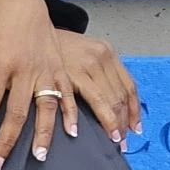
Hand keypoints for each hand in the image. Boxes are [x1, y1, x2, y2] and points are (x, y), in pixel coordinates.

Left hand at [0, 0, 74, 169]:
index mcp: (3, 64)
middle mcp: (27, 70)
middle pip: (16, 113)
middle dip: (6, 141)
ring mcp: (47, 70)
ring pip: (46, 108)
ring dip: (42, 134)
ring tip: (39, 157)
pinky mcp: (60, 68)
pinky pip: (68, 95)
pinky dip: (70, 114)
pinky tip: (71, 133)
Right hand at [56, 30, 141, 147]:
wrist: (34, 29)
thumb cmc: (59, 47)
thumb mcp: (85, 53)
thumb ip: (99, 73)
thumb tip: (113, 103)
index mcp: (108, 53)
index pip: (129, 86)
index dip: (134, 110)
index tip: (135, 127)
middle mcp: (101, 57)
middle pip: (120, 96)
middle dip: (124, 122)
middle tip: (122, 140)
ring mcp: (87, 64)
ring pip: (108, 100)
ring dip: (112, 123)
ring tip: (113, 139)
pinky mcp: (71, 73)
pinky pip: (89, 100)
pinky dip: (92, 117)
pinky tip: (84, 130)